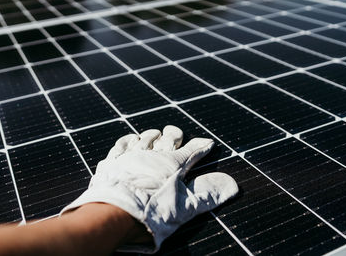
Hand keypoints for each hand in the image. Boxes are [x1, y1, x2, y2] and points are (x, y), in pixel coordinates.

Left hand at [60, 125, 237, 252]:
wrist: (114, 211)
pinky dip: (128, 139)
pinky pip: (122, 144)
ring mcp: (131, 155)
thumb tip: (232, 185)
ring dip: (152, 135)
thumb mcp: (185, 207)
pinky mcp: (113, 160)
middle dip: (175, 134)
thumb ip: (208, 195)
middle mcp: (153, 154)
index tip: (208, 142)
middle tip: (177, 134)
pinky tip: (131, 139)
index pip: (192, 151)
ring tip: (156, 134)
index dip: (201, 146)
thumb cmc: (152, 211)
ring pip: (145, 137)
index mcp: (172, 165)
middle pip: (168, 138)